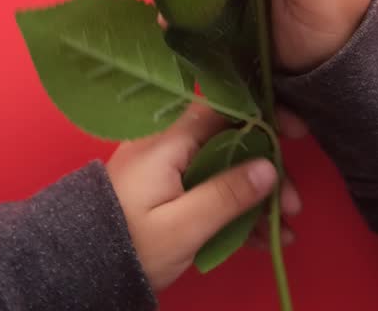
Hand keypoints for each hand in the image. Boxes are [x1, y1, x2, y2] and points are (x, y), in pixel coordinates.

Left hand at [105, 104, 303, 293]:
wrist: (82, 267)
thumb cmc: (130, 244)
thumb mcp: (183, 226)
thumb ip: (226, 194)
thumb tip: (269, 166)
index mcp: (169, 141)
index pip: (223, 110)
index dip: (262, 118)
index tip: (296, 134)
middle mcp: (169, 145)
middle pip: (232, 141)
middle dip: (267, 171)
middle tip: (293, 206)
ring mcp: (169, 168)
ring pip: (226, 169)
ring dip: (258, 196)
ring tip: (285, 229)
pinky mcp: (169, 190)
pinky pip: (211, 189)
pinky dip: (236, 209)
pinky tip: (263, 237)